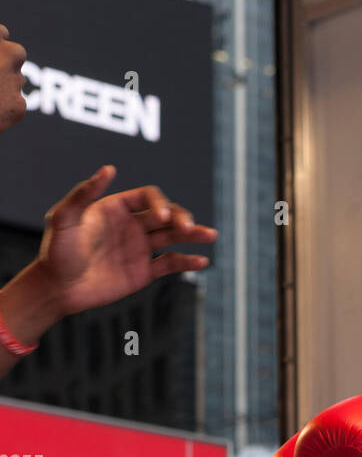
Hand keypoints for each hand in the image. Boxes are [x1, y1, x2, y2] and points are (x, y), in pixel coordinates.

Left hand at [34, 165, 217, 317]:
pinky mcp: (143, 272)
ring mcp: (139, 249)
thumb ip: (84, 193)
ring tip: (210, 235)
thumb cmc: (57, 251)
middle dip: (180, 218)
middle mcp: (131, 225)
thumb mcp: (64, 217)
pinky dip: (186, 262)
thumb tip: (109, 169)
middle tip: (186, 227)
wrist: (58, 288)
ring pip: (173, 237)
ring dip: (192, 234)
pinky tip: (201, 260)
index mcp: (116, 208)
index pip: (148, 197)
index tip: (162, 216)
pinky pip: (170, 264)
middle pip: (166, 214)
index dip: (159, 203)